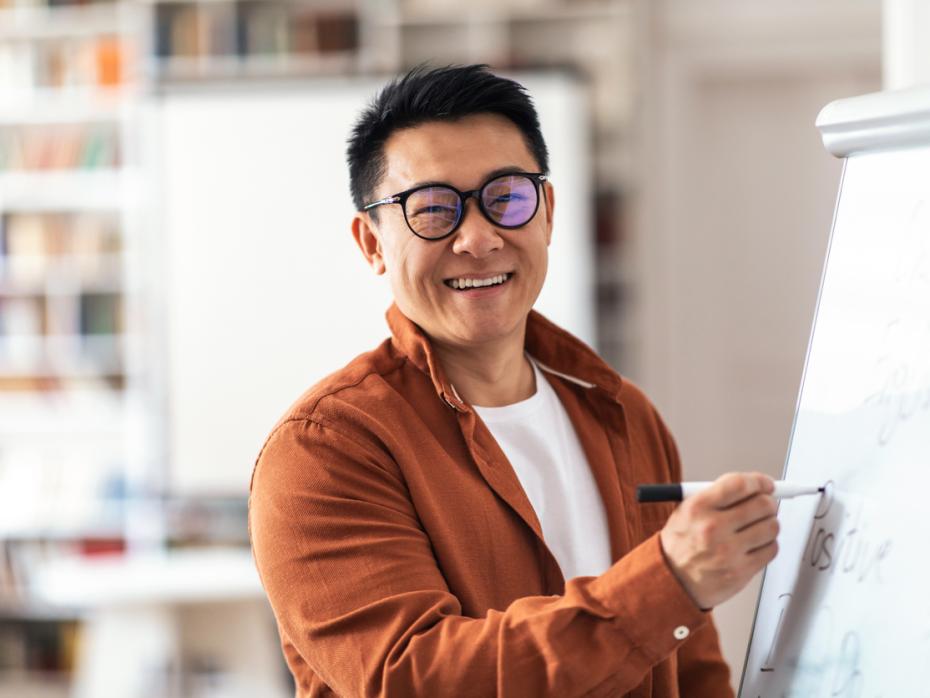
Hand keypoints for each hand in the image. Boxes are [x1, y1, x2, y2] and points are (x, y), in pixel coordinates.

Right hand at [659, 472, 778, 609]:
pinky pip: (771, 549)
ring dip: (769, 523)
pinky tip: (756, 544)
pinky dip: (768, 544)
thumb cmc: (682, 542)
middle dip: (768, 502)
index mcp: (698, 507)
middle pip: (762, 504)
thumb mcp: (687, 510)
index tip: (766, 484)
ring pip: (771, 527)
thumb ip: (718, 495)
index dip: (759, 481)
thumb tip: (755, 486)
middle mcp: (712, 528)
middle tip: (766, 505)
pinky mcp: (740, 571)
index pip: (740, 484)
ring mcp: (728, 551)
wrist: (672, 579)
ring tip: (759, 526)